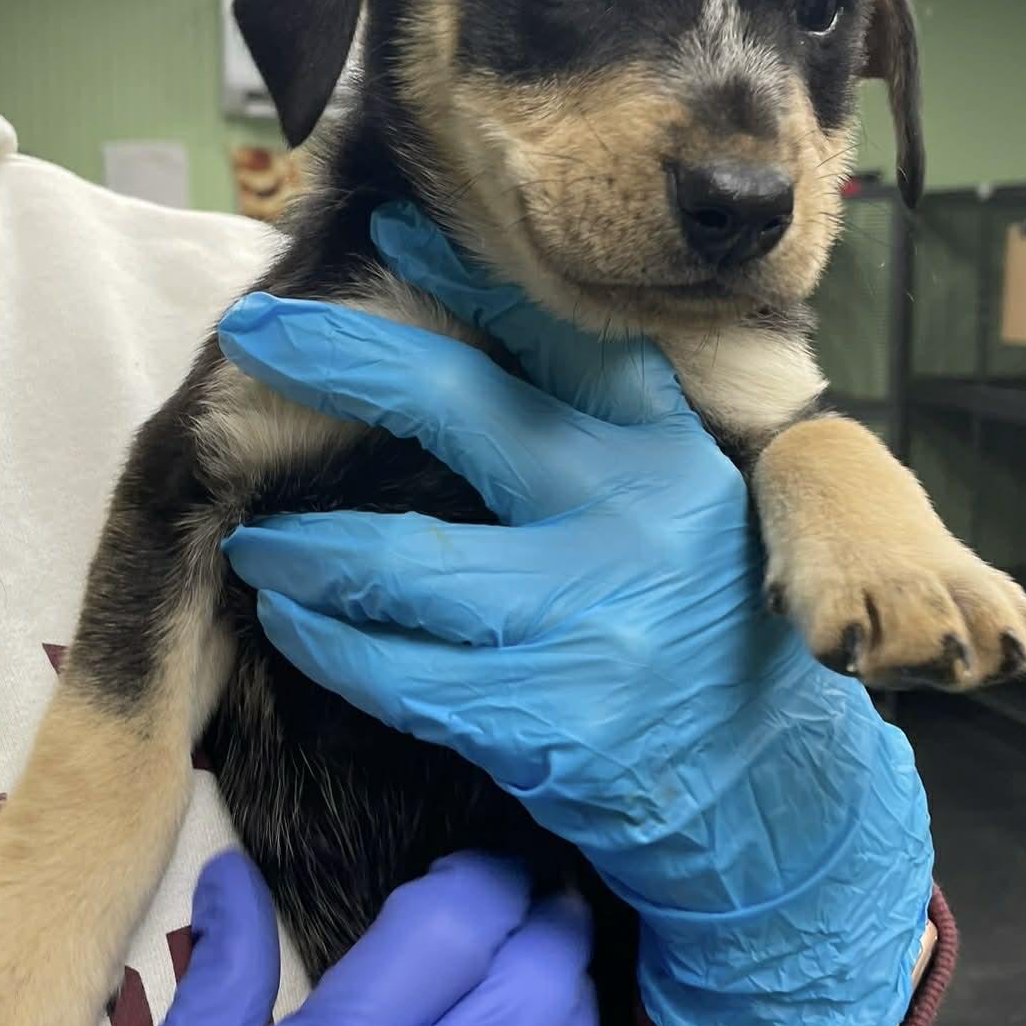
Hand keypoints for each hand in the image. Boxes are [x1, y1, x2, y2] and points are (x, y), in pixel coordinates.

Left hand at [219, 202, 933, 1025]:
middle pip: (460, 404)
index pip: (564, 336)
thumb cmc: (709, 636)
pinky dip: (324, 641)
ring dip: (300, 543)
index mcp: (669, 453)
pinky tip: (294, 620)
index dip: (470, 274)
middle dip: (341, 356)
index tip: (391, 230)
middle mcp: (630, 518)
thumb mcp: (693, 511)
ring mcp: (582, 622)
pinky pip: (389, 671)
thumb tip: (473, 349)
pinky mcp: (538, 721)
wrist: (769, 796)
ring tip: (257, 537)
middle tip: (256, 335)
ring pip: (394, 558)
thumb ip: (610, 438)